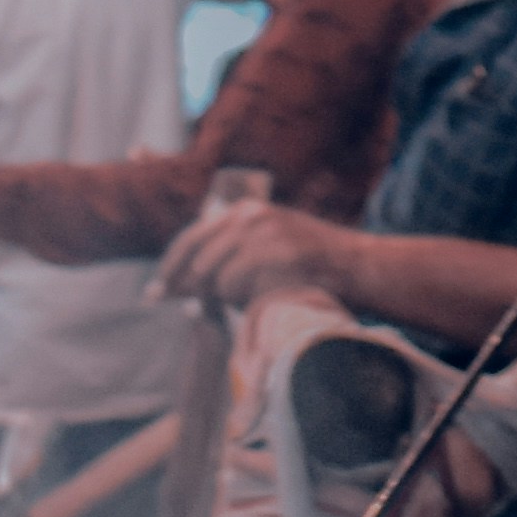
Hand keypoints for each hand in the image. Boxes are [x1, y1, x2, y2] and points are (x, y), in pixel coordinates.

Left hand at [160, 198, 356, 309]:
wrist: (359, 266)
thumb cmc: (314, 267)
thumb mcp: (270, 245)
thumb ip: (230, 254)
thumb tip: (180, 283)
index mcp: (244, 211)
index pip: (191, 237)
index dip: (170, 267)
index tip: (157, 290)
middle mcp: (248, 216)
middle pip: (196, 260)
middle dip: (189, 287)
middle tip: (183, 306)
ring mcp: (260, 233)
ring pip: (214, 277)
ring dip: (227, 298)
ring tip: (255, 299)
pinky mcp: (270, 254)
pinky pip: (235, 287)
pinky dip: (244, 301)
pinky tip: (266, 298)